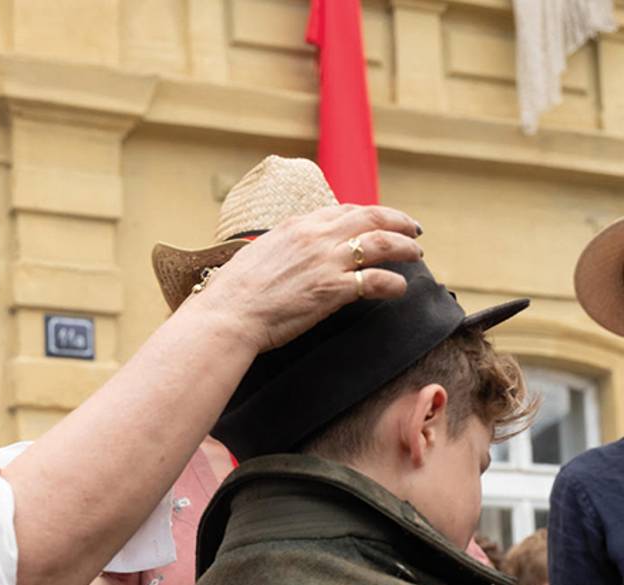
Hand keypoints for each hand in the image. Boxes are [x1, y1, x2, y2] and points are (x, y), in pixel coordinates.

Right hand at [195, 204, 421, 351]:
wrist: (228, 315)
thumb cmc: (233, 292)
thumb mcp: (258, 254)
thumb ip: (282, 248)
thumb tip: (289, 253)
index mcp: (296, 225)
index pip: (344, 210)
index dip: (368, 213)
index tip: (381, 219)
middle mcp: (316, 237)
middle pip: (372, 217)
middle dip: (399, 222)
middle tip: (414, 231)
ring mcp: (326, 262)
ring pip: (382, 243)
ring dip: (405, 247)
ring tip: (416, 254)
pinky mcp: (333, 290)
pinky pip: (376, 280)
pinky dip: (395, 284)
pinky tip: (400, 289)